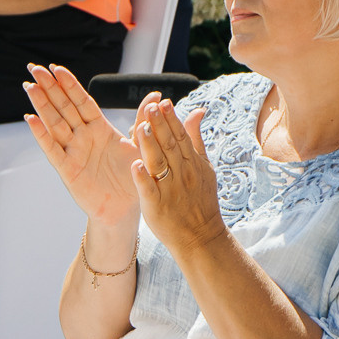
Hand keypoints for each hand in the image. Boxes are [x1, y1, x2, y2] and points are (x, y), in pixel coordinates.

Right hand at [23, 63, 141, 222]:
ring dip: (42, 105)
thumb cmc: (133, 178)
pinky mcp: (67, 170)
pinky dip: (41, 135)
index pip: (82, 101)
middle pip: (63, 107)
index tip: (57, 68)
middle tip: (35, 68)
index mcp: (100, 128)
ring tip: (30, 86)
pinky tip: (31, 119)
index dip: (70, 85)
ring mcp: (73, 152)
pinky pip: (52, 150)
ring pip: (54, 124)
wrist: (126, 209)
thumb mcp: (142, 146)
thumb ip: (144, 120)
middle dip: (49, 88)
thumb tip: (156, 95)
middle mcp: (83, 137)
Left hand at [131, 98, 224, 251]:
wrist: (201, 236)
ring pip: (159, 164)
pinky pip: (149, 189)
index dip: (172, 119)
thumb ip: (196, 139)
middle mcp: (182, 174)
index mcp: (193, 163)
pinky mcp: (157, 206)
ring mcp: (170, 190)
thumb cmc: (200, 200)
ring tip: (142, 128)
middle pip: (170, 146)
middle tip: (150, 108)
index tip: (163, 103)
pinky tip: (135, 165)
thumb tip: (197, 111)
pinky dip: (143, 177)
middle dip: (160, 126)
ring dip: (150, 146)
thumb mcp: (204, 167)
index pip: (182, 137)